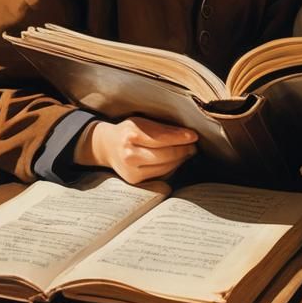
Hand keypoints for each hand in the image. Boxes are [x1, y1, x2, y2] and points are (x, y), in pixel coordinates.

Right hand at [75, 117, 198, 183]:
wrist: (107, 147)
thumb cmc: (129, 130)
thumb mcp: (142, 122)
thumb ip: (161, 127)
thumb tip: (187, 134)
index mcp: (131, 134)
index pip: (161, 137)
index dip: (180, 137)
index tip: (194, 135)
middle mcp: (129, 154)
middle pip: (165, 154)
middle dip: (183, 150)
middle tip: (194, 145)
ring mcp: (131, 170)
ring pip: (164, 167)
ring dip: (180, 159)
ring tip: (188, 151)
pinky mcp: (134, 180)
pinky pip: (160, 175)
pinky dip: (171, 167)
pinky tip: (176, 160)